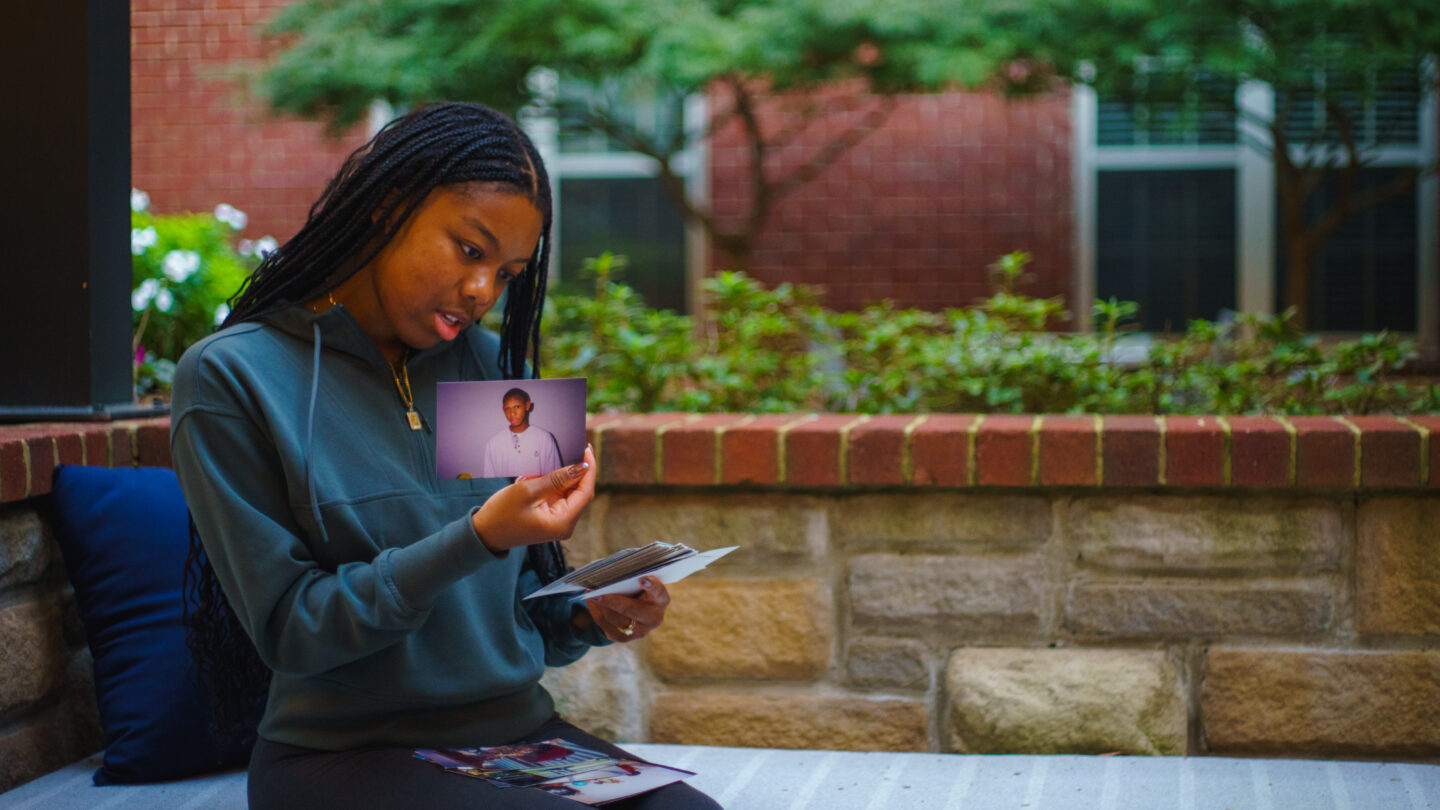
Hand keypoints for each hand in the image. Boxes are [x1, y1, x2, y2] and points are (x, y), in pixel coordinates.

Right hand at [471, 445, 596, 552]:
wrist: (484, 533)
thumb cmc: (501, 515)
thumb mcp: (527, 491)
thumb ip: (556, 479)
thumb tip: (580, 468)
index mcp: (562, 522)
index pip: (586, 492)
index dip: (588, 469)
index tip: (586, 449)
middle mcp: (564, 524)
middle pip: (580, 492)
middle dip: (575, 471)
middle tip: (571, 448)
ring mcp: (557, 520)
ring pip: (568, 492)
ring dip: (560, 477)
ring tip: (547, 465)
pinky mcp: (549, 516)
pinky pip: (557, 495)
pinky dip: (551, 483)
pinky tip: (537, 476)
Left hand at [585, 576, 669, 641]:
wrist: (635, 608)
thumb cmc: (637, 588)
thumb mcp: (638, 582)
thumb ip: (630, 578)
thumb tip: (607, 576)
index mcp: (661, 599)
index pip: (658, 591)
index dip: (651, 586)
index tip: (643, 579)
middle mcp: (654, 618)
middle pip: (631, 609)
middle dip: (611, 600)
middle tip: (595, 592)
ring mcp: (641, 631)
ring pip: (614, 618)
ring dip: (600, 605)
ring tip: (589, 593)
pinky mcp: (626, 638)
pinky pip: (606, 626)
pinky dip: (596, 612)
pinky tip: (591, 602)